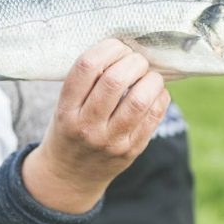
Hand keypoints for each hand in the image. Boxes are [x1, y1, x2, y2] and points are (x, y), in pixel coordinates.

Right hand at [22, 39, 169, 212]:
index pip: (87, 67)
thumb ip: (86, 82)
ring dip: (151, 78)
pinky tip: (155, 92)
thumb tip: (125, 48)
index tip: (117, 46)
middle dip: (133, 61)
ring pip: (140, 99)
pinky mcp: (132, 150)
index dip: (107, 48)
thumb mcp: (63, 106)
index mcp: (66, 110)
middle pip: (115, 80)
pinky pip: (154, 116)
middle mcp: (87, 126)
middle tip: (136, 60)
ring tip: (148, 75)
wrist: (69, 177)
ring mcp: (111, 141)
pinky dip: (160, 96)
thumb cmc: (69, 129)